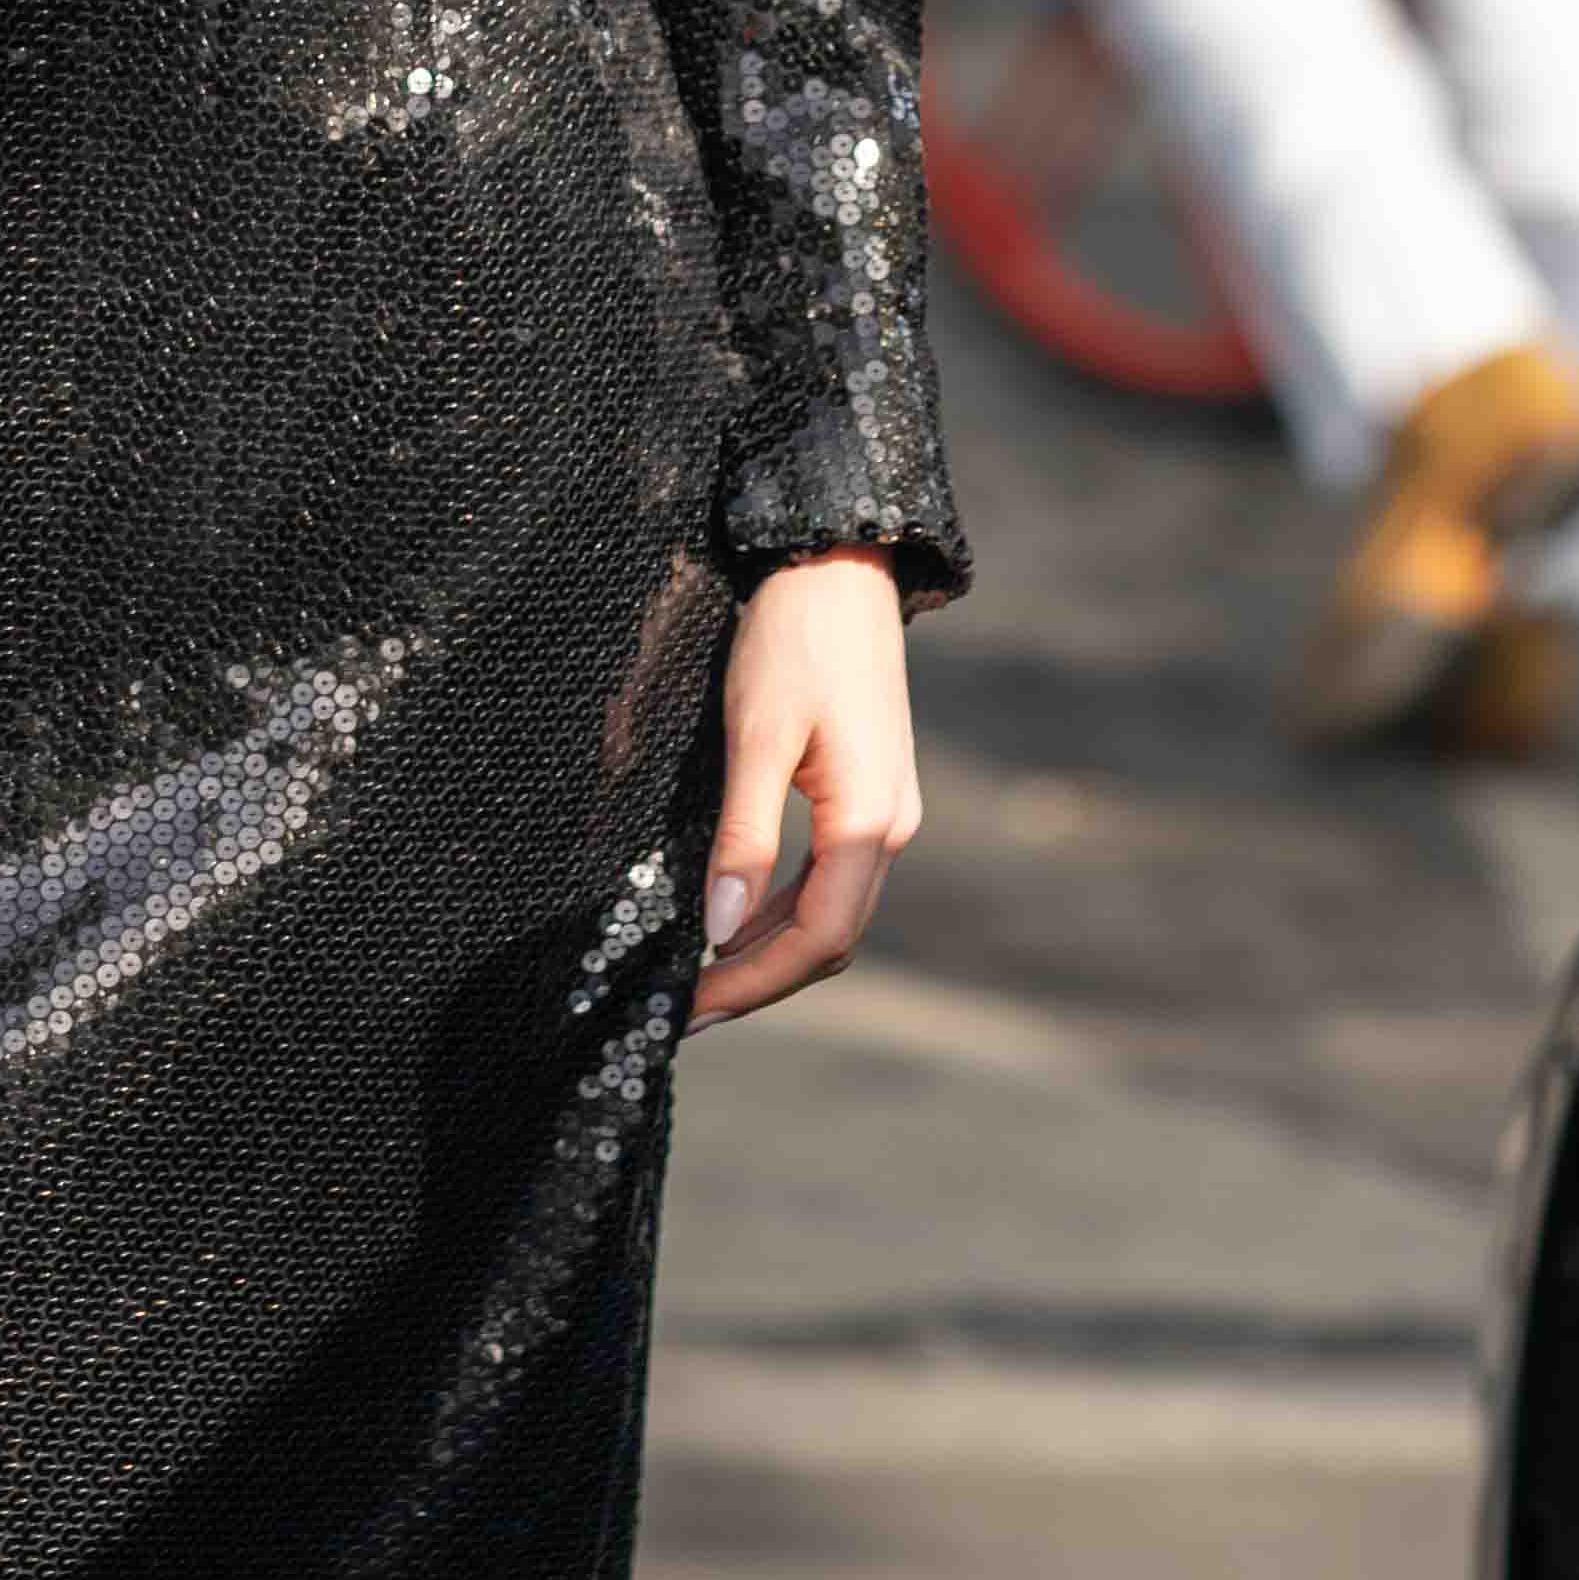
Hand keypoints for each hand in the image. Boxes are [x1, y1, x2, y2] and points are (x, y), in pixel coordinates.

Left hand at [692, 549, 920, 1030]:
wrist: (839, 570)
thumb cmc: (795, 642)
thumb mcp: (756, 738)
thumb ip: (744, 837)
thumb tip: (721, 927)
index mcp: (869, 822)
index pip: (818, 939)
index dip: (754, 983)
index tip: (691, 1009)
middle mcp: (891, 828)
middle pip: (831, 939)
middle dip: (760, 980)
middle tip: (686, 1009)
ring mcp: (885, 812)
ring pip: (831, 911)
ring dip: (770, 952)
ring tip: (703, 978)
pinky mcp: (868, 795)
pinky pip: (829, 877)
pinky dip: (782, 911)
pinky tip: (736, 920)